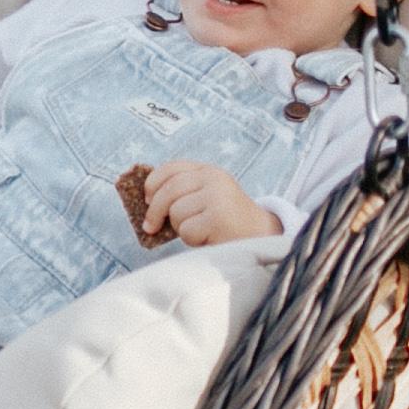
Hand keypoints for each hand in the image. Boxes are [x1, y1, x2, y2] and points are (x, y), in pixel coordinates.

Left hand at [120, 159, 275, 248]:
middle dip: (154, 211)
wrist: (261, 237)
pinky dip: (192, 240)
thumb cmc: (226, 222)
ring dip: (181, 228)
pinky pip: (186, 230)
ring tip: (200, 230)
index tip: (146, 199)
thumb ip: (183, 194)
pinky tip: (209, 238)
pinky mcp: (218, 217)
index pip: (171, 168)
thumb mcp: (207, 198)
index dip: (153, 183)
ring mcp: (217, 196)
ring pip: (175, 213)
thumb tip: (146, 202)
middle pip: (168, 190)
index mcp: (209, 171)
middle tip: (150, 227)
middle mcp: (213, 179)